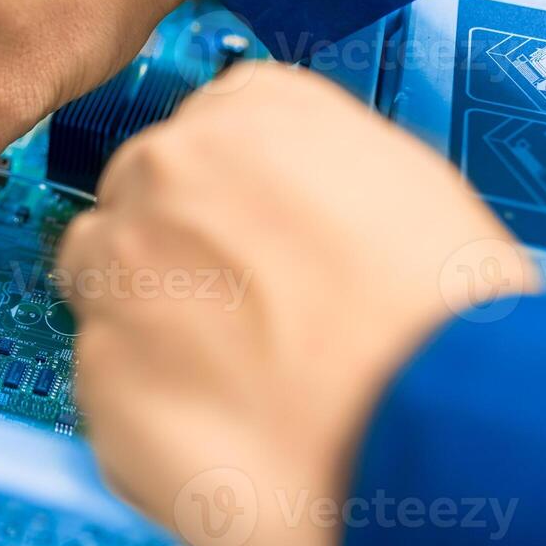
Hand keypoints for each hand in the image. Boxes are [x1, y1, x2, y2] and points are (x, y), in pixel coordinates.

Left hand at [56, 63, 538, 545]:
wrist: (443, 432)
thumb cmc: (446, 317)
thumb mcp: (399, 180)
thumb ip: (306, 168)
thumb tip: (273, 201)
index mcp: (245, 113)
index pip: (194, 135)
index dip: (220, 199)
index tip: (242, 242)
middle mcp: (166, 172)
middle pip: (133, 202)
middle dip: (171, 254)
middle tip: (238, 319)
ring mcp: (119, 269)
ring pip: (99, 282)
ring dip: (143, 320)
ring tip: (229, 379)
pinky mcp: (99, 367)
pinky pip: (105, 376)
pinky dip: (149, 402)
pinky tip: (221, 429)